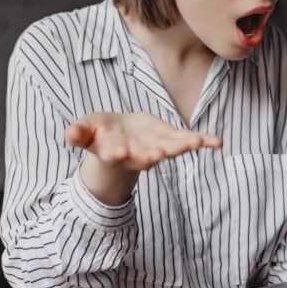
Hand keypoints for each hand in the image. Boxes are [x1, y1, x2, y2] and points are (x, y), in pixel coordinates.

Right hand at [65, 111, 221, 170]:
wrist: (120, 137)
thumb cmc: (100, 134)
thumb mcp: (85, 131)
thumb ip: (78, 133)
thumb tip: (69, 134)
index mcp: (115, 152)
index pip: (114, 154)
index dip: (116, 153)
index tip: (119, 151)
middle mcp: (138, 154)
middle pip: (145, 156)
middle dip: (153, 155)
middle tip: (159, 154)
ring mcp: (156, 148)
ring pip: (170, 149)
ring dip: (182, 146)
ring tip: (196, 143)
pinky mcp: (170, 140)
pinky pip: (189, 142)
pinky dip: (203, 142)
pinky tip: (217, 142)